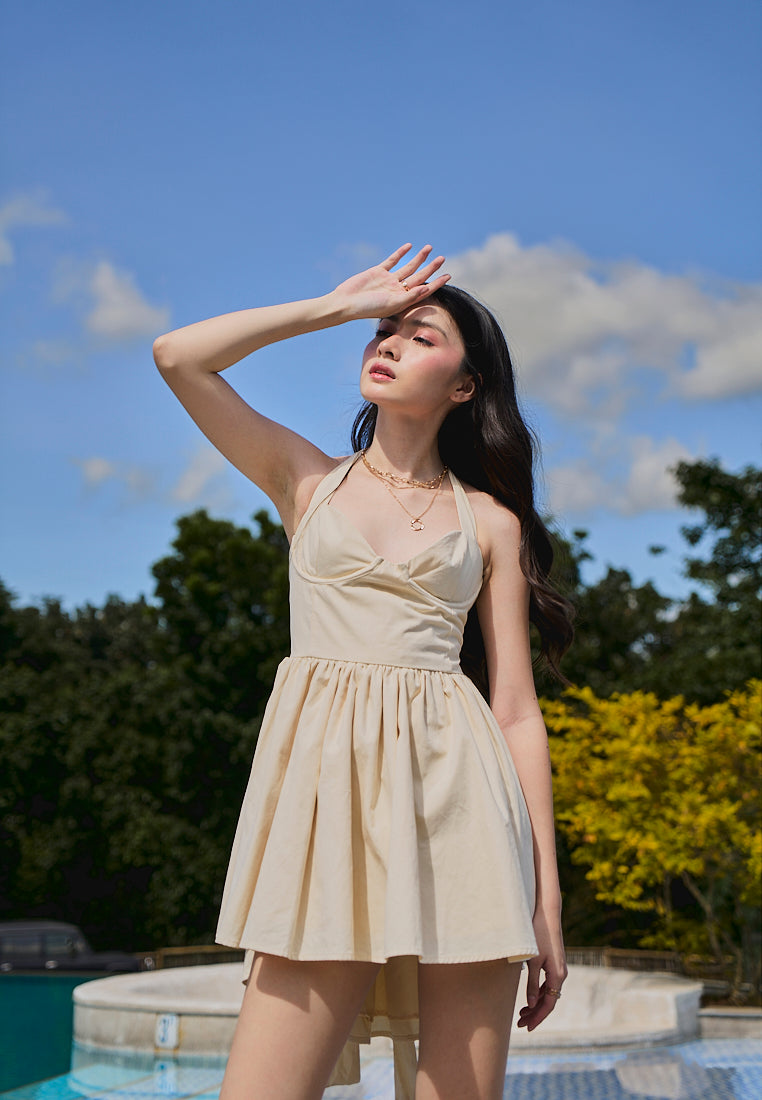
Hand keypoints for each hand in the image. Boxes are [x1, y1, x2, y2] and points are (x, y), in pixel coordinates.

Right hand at [329, 243, 449, 320]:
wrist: (346, 302)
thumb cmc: (368, 308)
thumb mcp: (391, 304)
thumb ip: (409, 297)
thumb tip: (426, 289)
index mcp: (403, 300)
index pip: (424, 290)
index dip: (437, 283)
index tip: (448, 275)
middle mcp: (398, 290)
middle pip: (419, 277)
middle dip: (431, 268)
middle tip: (442, 258)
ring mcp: (388, 280)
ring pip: (408, 267)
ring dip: (419, 258)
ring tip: (429, 248)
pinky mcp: (378, 272)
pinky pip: (392, 261)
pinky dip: (400, 253)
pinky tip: (409, 246)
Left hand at [516, 908, 567, 1032]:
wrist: (547, 913)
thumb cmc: (538, 934)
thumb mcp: (532, 960)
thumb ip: (532, 983)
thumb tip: (532, 1003)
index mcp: (557, 975)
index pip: (548, 1004)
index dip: (538, 1018)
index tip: (527, 1028)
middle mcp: (561, 974)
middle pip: (549, 1001)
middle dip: (535, 1014)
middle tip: (520, 1024)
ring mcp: (559, 968)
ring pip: (548, 993)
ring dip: (536, 1004)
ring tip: (521, 1013)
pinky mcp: (554, 962)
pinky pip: (548, 984)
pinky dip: (538, 993)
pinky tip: (529, 996)